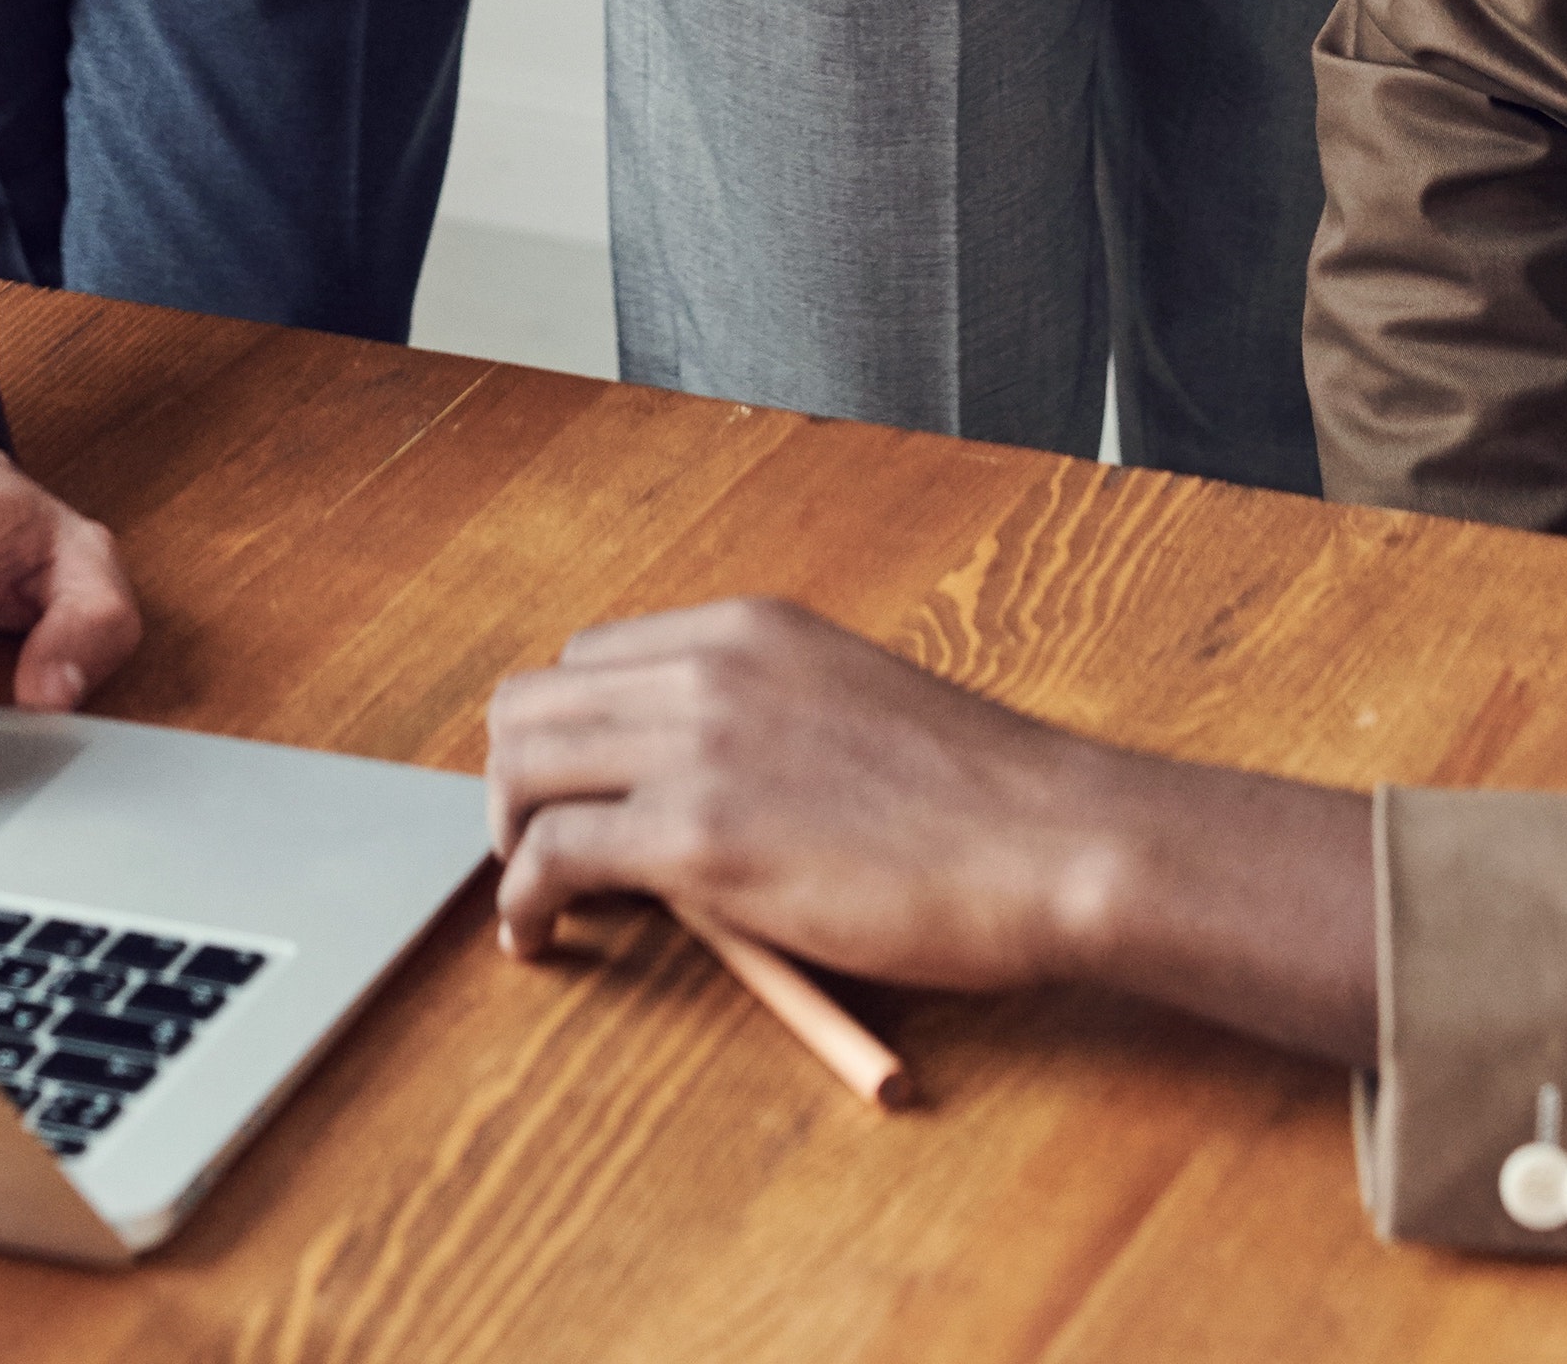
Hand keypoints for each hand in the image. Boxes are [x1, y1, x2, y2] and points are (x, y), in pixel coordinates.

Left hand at [482, 598, 1381, 1062]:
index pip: (590, 657)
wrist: (1055, 843)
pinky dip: (526, 902)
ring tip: (540, 897)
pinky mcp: (698, 839)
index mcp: (747, 629)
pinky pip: (551, 856)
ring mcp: (698, 748)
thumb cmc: (983, 803)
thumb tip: (697, 786)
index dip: (570, 734)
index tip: (581, 793)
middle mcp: (707, 668)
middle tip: (541, 849)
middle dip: (517, 782)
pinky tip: (544, 938)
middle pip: (531, 703)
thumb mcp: (854, 710)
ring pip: (520, 769)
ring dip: (510, 838)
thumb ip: (765, 724)